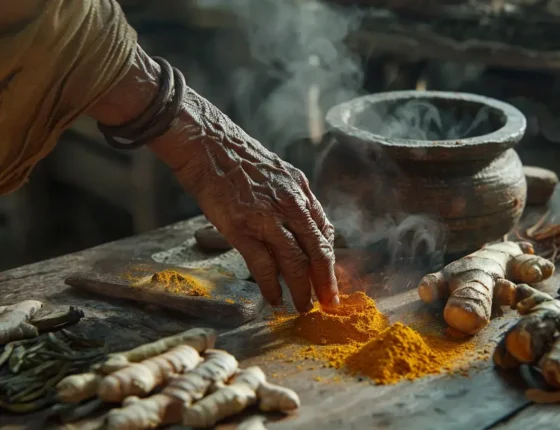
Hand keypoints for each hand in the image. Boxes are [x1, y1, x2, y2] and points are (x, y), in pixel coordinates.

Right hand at [87, 48, 337, 310]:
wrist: (205, 143)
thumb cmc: (236, 157)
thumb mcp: (276, 172)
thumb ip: (291, 198)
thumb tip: (300, 225)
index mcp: (300, 190)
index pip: (324, 231)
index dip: (330, 259)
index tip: (332, 277)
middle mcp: (290, 204)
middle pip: (318, 250)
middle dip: (326, 280)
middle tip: (330, 301)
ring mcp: (267, 217)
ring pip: (295, 261)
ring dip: (302, 288)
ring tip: (304, 306)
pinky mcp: (243, 228)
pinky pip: (264, 264)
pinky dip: (271, 286)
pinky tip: (274, 299)